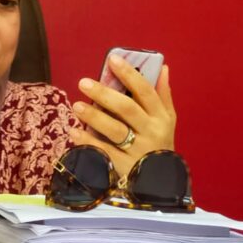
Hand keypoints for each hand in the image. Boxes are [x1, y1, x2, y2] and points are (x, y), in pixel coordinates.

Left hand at [69, 54, 175, 176]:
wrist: (162, 183)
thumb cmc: (160, 145)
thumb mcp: (168, 121)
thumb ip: (163, 95)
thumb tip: (163, 68)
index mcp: (161, 117)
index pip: (146, 91)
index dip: (129, 74)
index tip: (112, 59)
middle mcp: (151, 132)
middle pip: (127, 109)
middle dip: (105, 94)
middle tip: (84, 82)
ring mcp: (138, 151)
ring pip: (115, 131)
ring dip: (94, 117)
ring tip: (77, 106)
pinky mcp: (125, 168)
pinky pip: (104, 153)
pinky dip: (88, 142)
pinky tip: (74, 132)